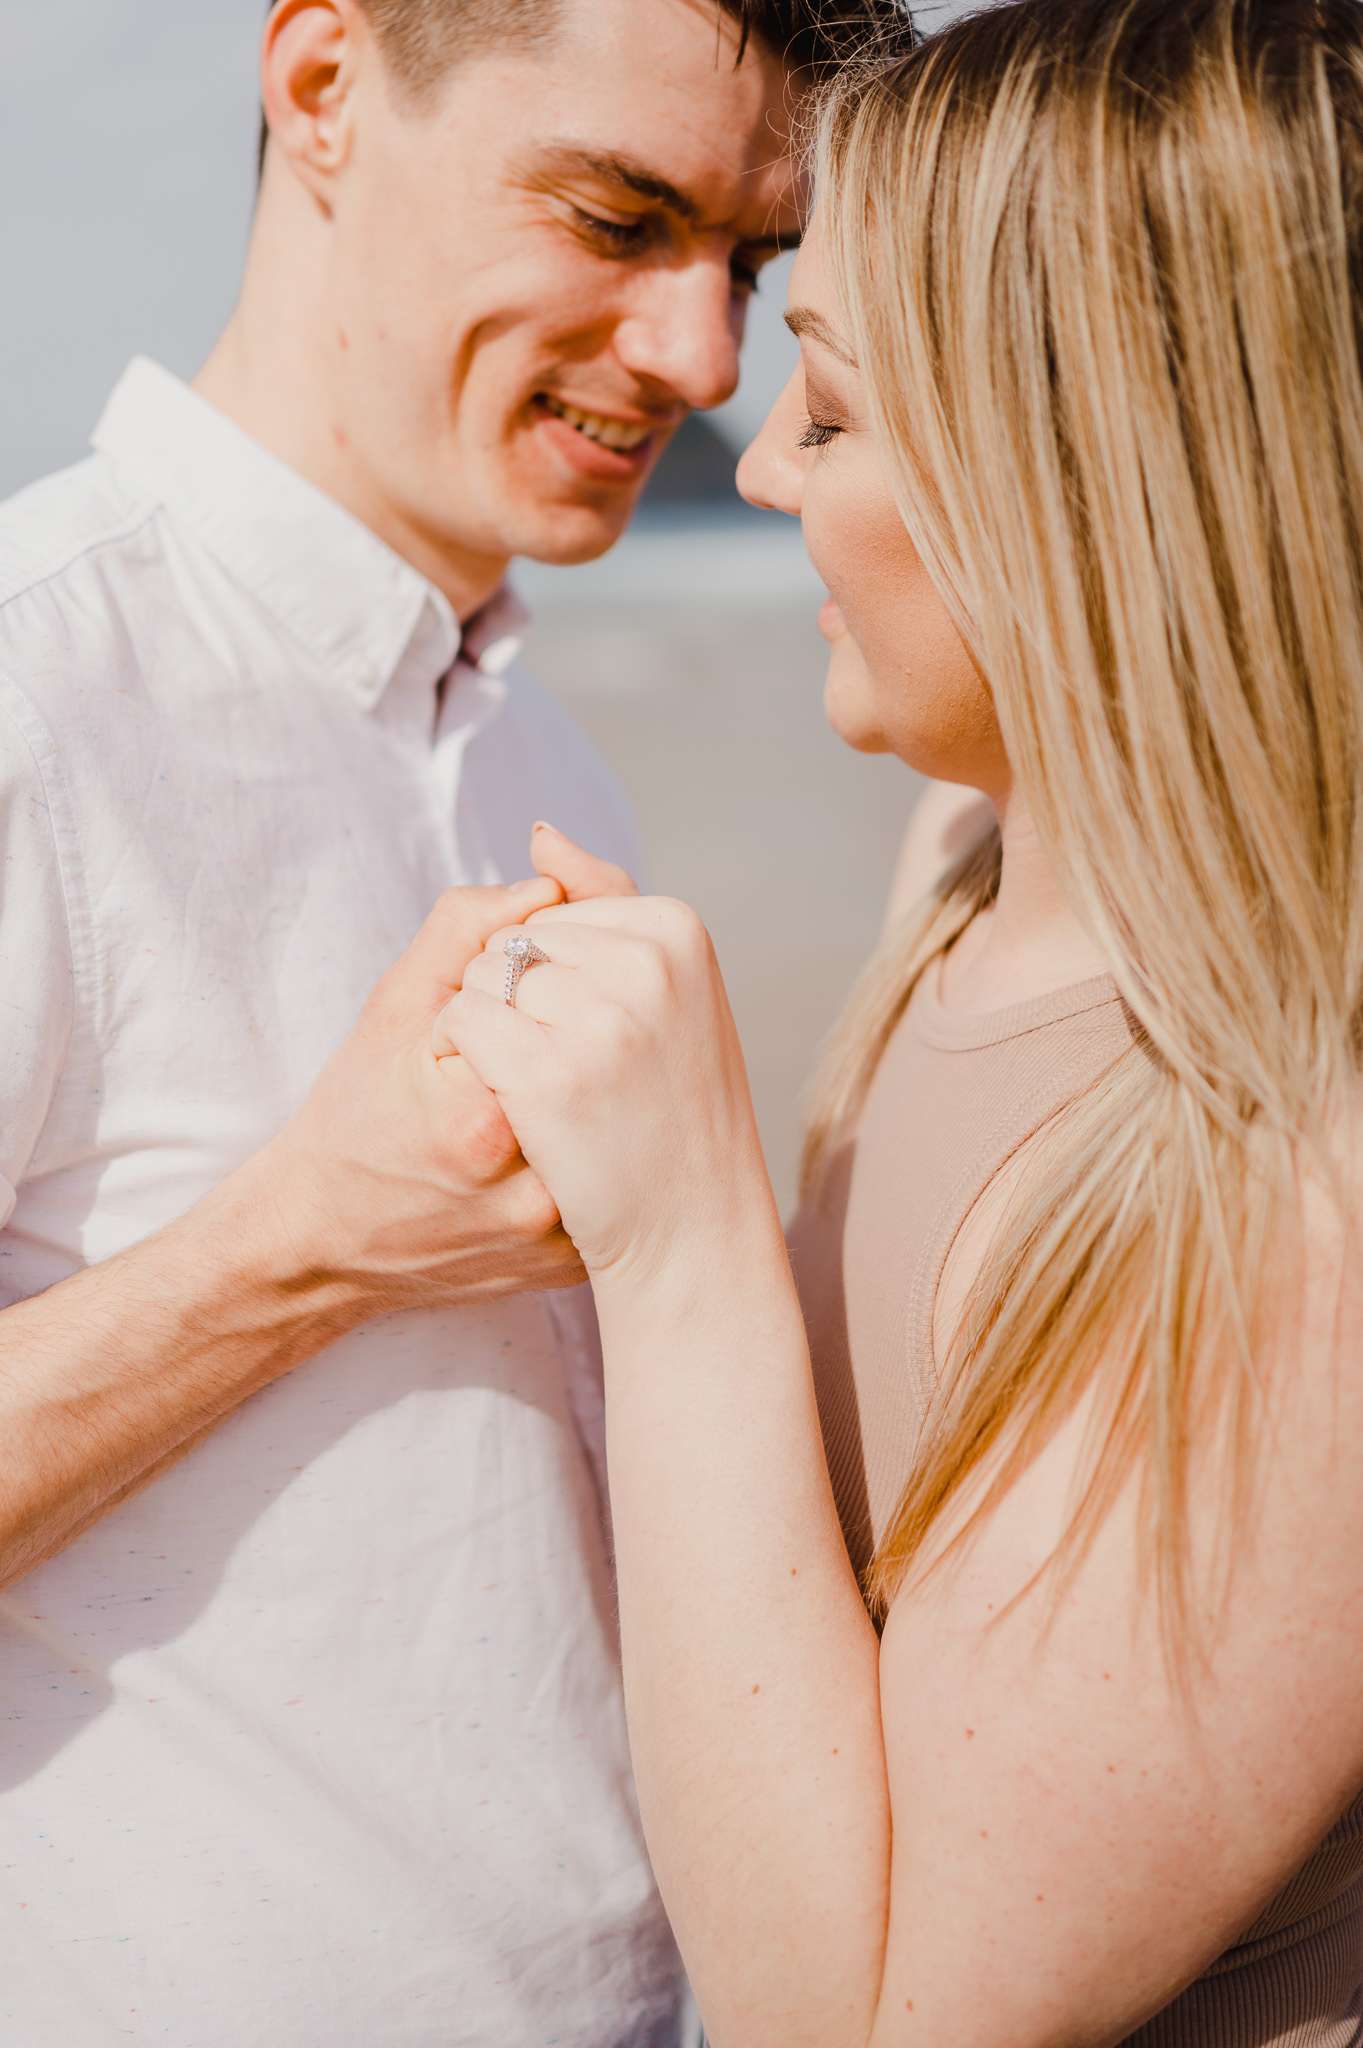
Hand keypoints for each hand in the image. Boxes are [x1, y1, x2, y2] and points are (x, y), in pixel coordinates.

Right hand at [256, 877, 583, 1312]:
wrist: (321, 1241)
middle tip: (530, 1049)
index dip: (543, 992)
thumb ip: (465, 930)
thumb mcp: (393, 1007)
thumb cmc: (354, 1114)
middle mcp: (524, 1187)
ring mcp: (551, 1236)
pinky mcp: (566, 1266)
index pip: (567, 1008)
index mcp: (480, 1116)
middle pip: (599, 1067)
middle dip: (575, 1040)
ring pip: (614, 1125)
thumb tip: (549, 881)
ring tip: (550, 1091)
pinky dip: (598, 1153)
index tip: (508, 1007)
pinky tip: (563, 1141)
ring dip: (597, 1095)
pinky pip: (613, 1186)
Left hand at [438, 880, 773, 1286]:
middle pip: (519, 938)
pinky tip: (507, 1105)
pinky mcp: (546, 1076)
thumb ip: (605, 901)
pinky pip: (463, 1021)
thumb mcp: (663, 991)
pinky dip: (465, 1060)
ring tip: (550, 1092)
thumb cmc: (671, 1107)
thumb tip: (539, 835)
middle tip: (580, 1072)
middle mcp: (646, 963)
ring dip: (491, 1031)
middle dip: (522, 999)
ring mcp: (600, 1020)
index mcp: (679, 929)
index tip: (607, 1036)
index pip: (560, 911)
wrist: (689, 1230)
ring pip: (483, 974)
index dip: (558, 977)